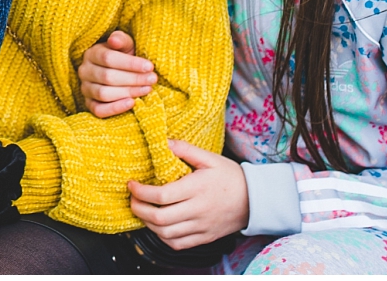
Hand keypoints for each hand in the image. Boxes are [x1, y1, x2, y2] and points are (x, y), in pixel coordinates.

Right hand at [78, 30, 156, 116]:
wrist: (119, 72)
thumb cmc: (123, 57)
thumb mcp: (125, 45)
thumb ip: (121, 40)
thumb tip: (114, 41)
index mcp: (91, 53)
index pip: (108, 58)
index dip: (130, 63)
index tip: (149, 66)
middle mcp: (84, 71)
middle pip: (107, 77)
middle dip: (133, 79)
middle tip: (152, 79)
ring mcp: (85, 88)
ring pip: (103, 94)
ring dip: (128, 92)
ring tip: (147, 89)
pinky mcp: (89, 104)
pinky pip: (98, 110)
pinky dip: (115, 108)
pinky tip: (132, 103)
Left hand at [127, 139, 247, 248]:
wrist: (255, 200)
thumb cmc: (231, 177)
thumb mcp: (209, 158)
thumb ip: (185, 149)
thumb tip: (163, 141)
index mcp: (197, 189)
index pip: (162, 196)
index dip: (141, 192)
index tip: (132, 185)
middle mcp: (198, 211)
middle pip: (160, 219)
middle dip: (139, 210)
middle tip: (132, 200)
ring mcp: (201, 227)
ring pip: (166, 234)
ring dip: (148, 224)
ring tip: (142, 211)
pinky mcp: (204, 238)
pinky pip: (178, 244)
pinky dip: (162, 237)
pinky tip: (158, 226)